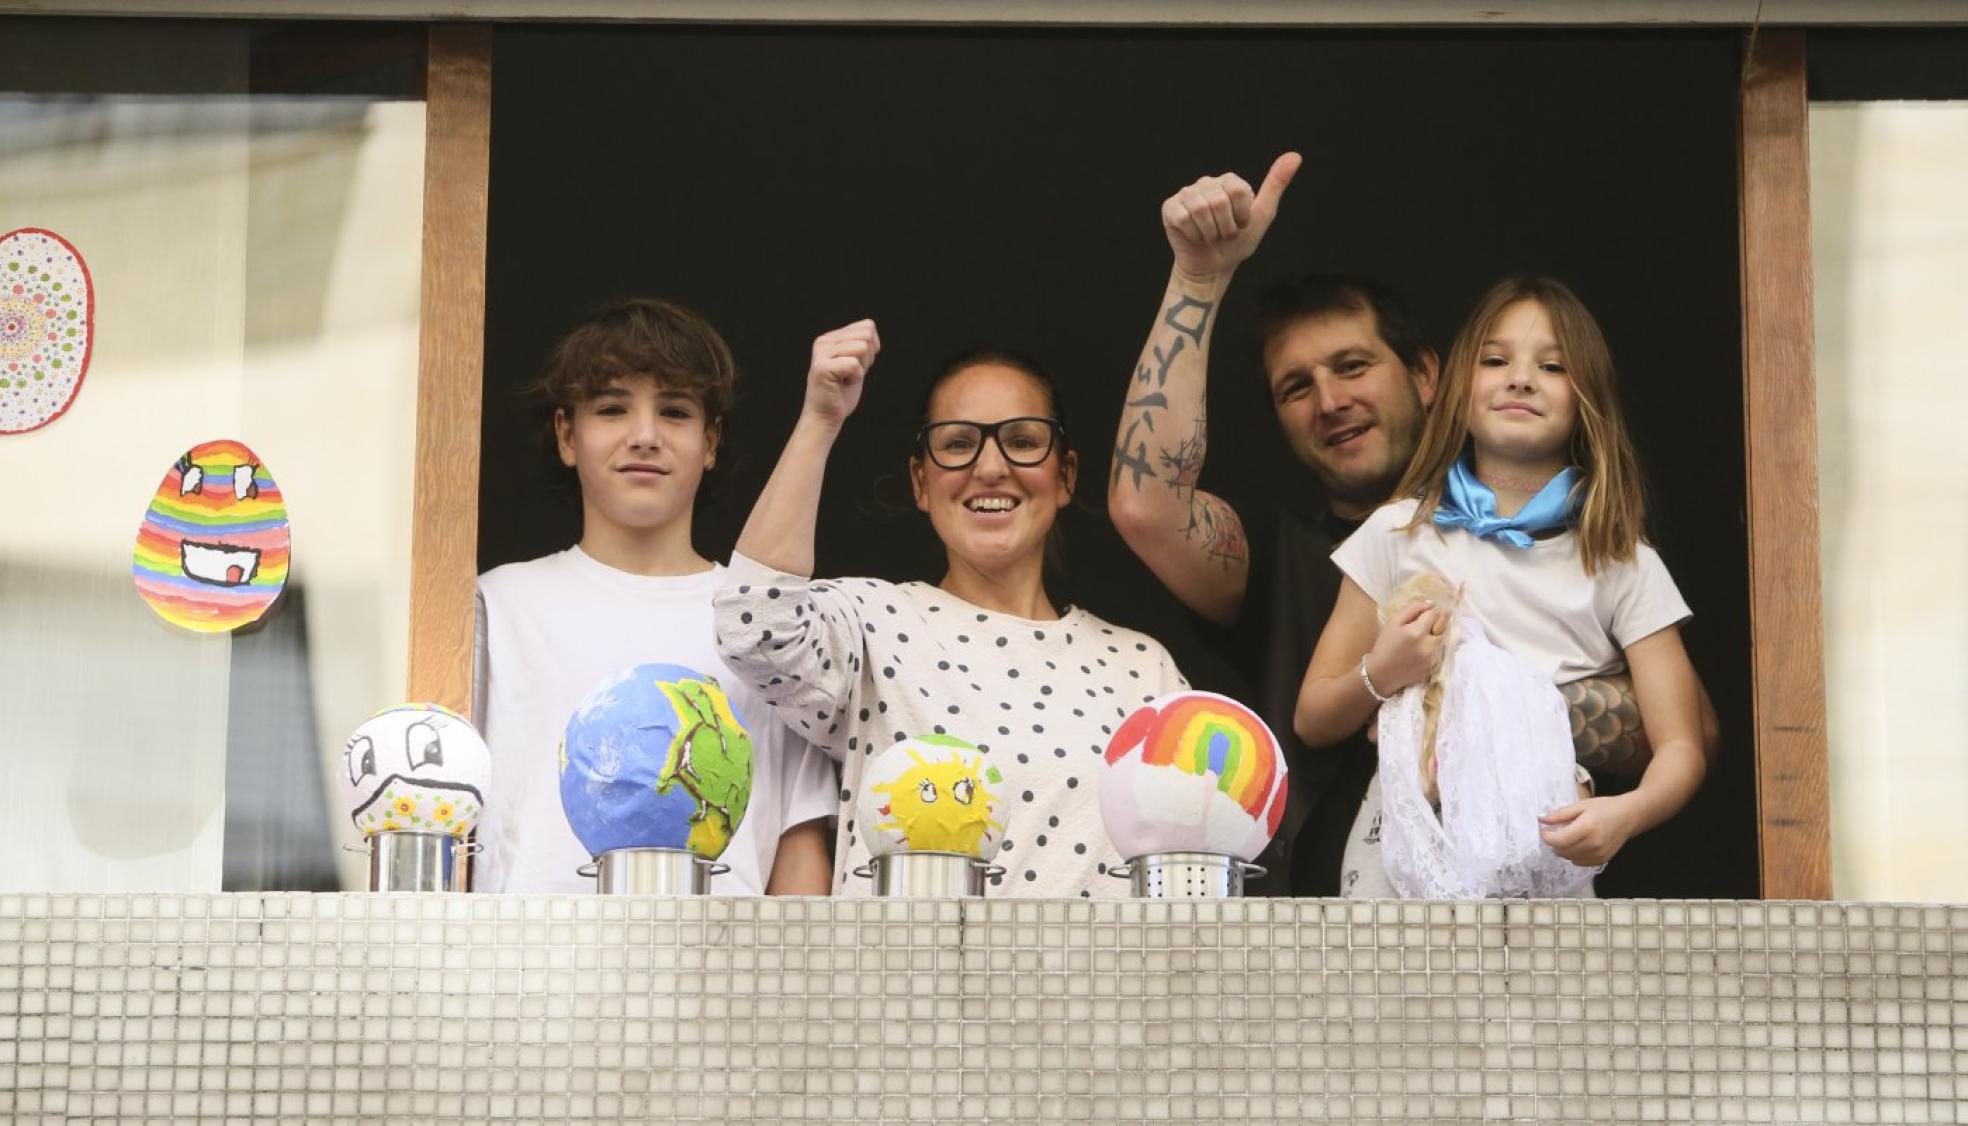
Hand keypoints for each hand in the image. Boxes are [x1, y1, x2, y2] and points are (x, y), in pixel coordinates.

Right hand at [802, 319, 879, 427]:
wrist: (825, 417)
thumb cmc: (841, 393)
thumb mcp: (855, 363)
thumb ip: (860, 344)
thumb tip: (870, 327)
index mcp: (831, 338)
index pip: (867, 326)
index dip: (871, 349)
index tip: (856, 365)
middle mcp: (824, 341)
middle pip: (866, 335)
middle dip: (867, 358)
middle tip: (852, 373)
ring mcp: (821, 354)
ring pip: (861, 347)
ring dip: (861, 368)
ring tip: (846, 379)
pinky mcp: (823, 367)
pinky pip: (854, 365)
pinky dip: (855, 378)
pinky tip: (842, 384)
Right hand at [1162, 152, 1300, 280]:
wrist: (1213, 267)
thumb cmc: (1238, 243)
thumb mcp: (1262, 215)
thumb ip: (1276, 184)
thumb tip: (1295, 156)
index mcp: (1229, 181)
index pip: (1238, 190)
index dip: (1241, 215)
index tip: (1240, 225)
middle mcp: (1207, 183)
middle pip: (1219, 201)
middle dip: (1225, 227)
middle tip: (1224, 235)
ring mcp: (1187, 194)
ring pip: (1200, 208)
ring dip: (1210, 232)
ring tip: (1211, 236)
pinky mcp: (1170, 208)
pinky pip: (1183, 217)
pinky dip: (1193, 234)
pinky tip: (1194, 237)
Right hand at [1362, 599, 1445, 697]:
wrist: (1381, 674)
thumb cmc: (1385, 646)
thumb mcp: (1393, 623)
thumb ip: (1412, 609)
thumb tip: (1431, 604)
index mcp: (1416, 632)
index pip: (1434, 614)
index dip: (1429, 612)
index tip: (1425, 614)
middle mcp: (1428, 645)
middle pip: (1443, 627)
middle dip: (1436, 623)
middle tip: (1424, 626)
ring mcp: (1433, 658)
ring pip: (1443, 639)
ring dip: (1436, 636)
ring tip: (1421, 639)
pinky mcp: (1434, 667)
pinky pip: (1440, 651)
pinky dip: (1434, 648)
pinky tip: (1420, 651)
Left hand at [1538, 794, 1644, 866]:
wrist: (1630, 817)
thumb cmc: (1605, 807)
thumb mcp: (1581, 805)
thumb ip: (1560, 814)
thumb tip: (1541, 820)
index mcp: (1587, 828)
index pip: (1559, 840)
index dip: (1547, 836)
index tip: (1544, 830)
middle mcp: (1593, 844)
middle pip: (1562, 851)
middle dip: (1554, 842)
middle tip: (1556, 831)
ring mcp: (1598, 854)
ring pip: (1569, 858)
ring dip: (1563, 849)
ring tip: (1568, 836)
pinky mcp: (1602, 861)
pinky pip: (1579, 862)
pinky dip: (1573, 855)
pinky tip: (1578, 844)